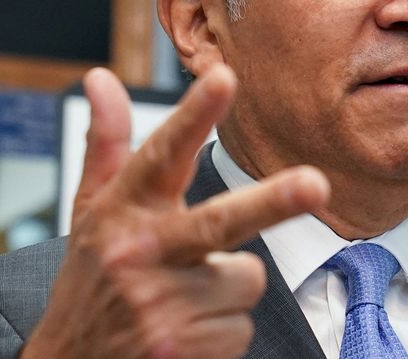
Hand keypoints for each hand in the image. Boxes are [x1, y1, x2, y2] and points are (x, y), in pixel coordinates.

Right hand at [20, 65, 329, 358]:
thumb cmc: (93, 279)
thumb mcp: (92, 212)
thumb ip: (106, 145)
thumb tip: (102, 77)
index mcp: (124, 213)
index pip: (161, 156)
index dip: (194, 117)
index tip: (223, 78)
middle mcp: (141, 255)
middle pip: (221, 220)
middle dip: (273, 201)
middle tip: (315, 185)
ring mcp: (162, 306)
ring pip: (247, 278)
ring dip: (226, 288)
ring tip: (181, 299)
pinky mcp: (182, 348)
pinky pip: (241, 324)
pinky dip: (221, 328)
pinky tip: (183, 331)